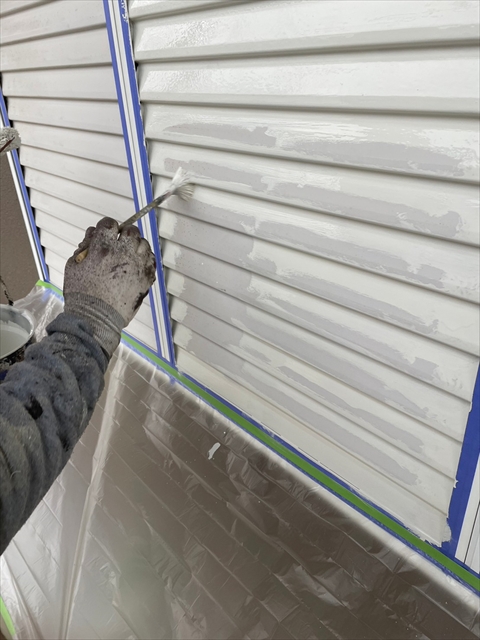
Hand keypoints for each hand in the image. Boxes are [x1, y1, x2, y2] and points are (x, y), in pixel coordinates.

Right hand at [63, 217, 155, 355]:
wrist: (96, 318)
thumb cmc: (82, 295)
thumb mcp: (73, 265)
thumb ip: (84, 247)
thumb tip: (92, 235)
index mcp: (102, 248)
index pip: (109, 223)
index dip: (107, 226)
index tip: (106, 232)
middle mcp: (122, 253)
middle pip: (130, 231)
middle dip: (124, 233)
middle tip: (118, 241)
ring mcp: (137, 265)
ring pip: (144, 243)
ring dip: (136, 245)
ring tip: (128, 253)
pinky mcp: (146, 278)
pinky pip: (152, 260)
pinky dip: (146, 258)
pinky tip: (137, 263)